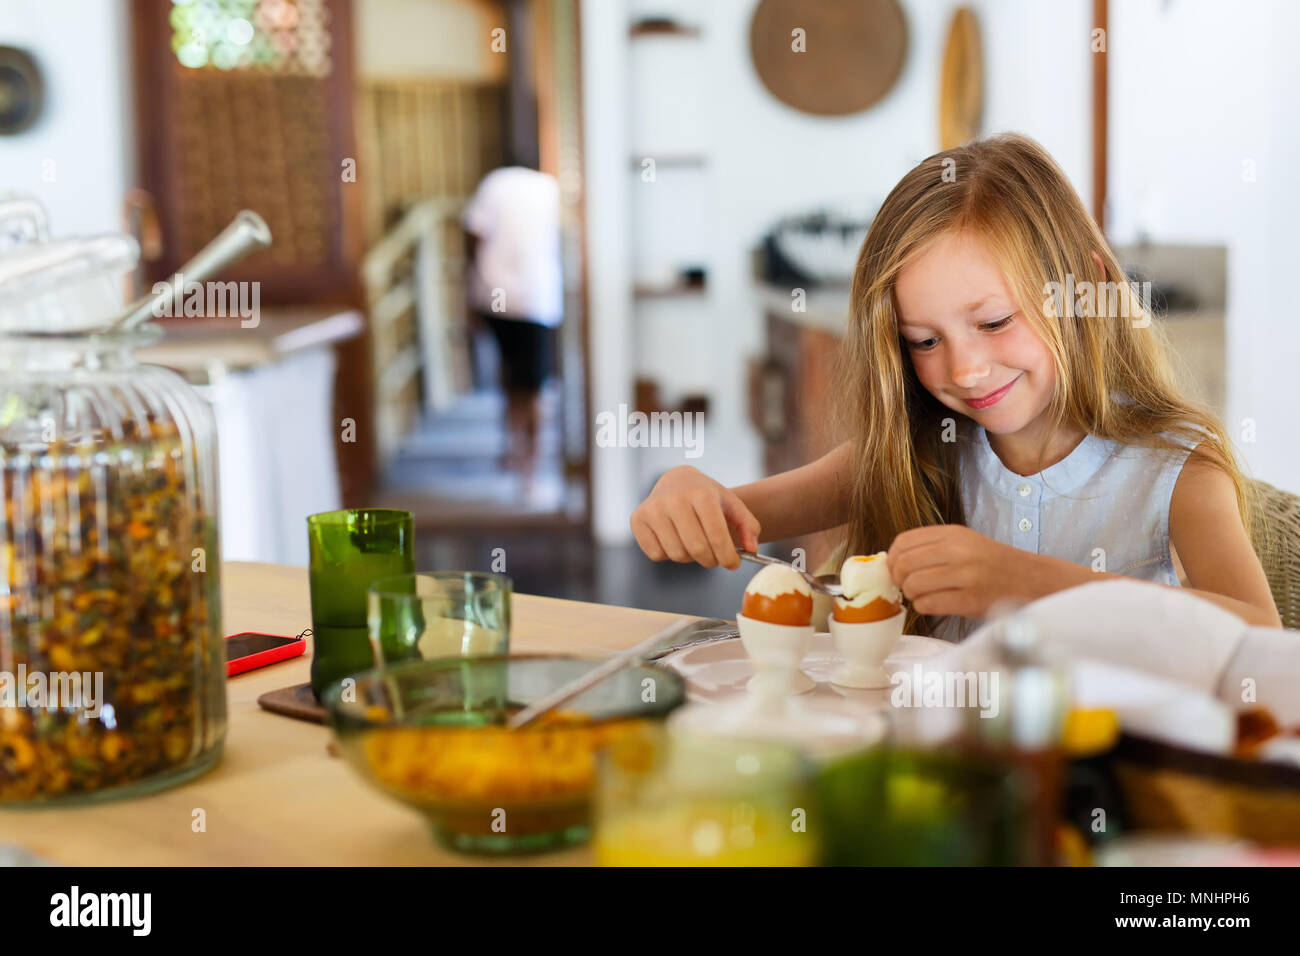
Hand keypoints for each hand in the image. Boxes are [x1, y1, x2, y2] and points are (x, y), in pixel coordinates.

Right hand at [629, 466, 760, 569]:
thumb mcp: (732, 504)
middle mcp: (674, 499)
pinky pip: (656, 554)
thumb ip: (748, 526)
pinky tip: (674, 539)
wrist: (675, 480)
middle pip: (696, 549)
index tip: (733, 564)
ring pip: (676, 554)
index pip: (717, 536)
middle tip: (715, 558)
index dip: (728, 556)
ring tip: (694, 543)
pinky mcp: (637, 519)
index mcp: (700, 493)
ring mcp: (652, 509)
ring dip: (690, 558)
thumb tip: (750, 549)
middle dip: (711, 560)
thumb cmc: (707, 497)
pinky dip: (668, 554)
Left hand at [886, 525, 1033, 618]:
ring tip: (923, 595)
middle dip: (899, 579)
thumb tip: (892, 561)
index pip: (903, 542)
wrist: (1032, 580)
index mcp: (953, 534)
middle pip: (904, 564)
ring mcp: (965, 575)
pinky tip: (934, 604)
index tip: (895, 569)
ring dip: (912, 595)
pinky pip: (928, 604)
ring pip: (913, 585)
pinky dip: (924, 607)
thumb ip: (932, 547)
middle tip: (907, 586)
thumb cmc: (993, 564)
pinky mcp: (970, 600)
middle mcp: (958, 551)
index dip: (892, 558)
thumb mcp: (964, 542)